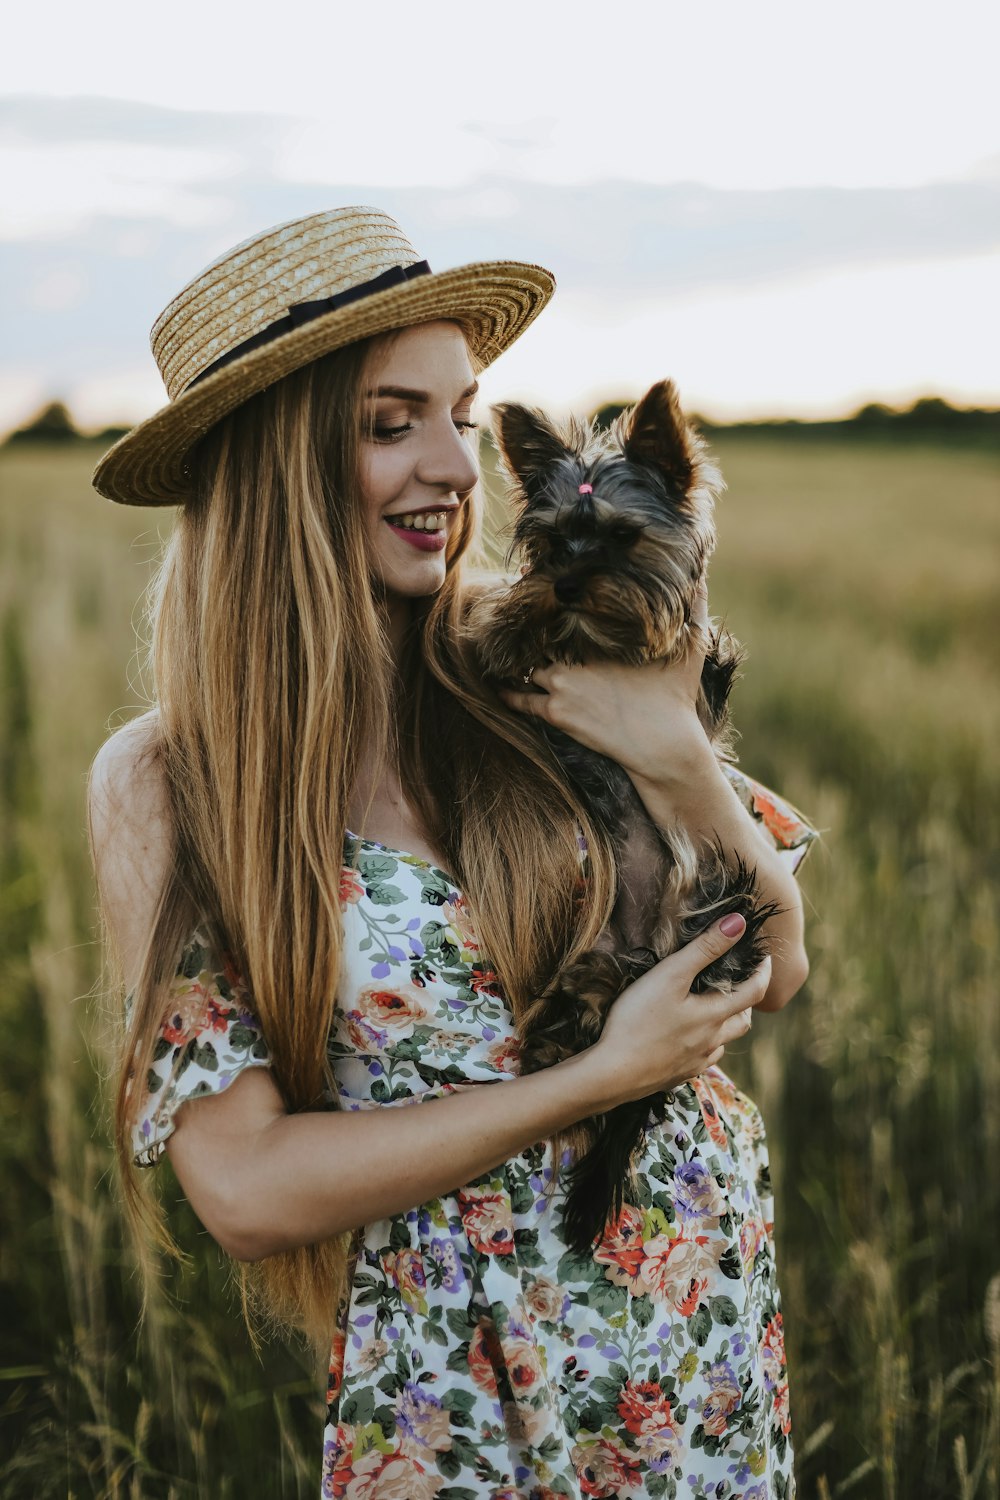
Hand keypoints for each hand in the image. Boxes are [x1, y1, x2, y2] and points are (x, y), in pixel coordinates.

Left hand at [498, 578, 712, 783]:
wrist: (664, 745)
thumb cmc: (676, 698)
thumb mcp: (691, 647)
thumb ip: (695, 608)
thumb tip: (701, 579)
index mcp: (604, 636)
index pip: (569, 608)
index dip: (553, 594)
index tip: (537, 573)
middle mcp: (577, 657)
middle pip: (542, 633)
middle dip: (531, 624)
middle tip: (515, 611)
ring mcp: (563, 685)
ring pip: (529, 664)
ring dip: (518, 657)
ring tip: (505, 647)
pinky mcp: (557, 714)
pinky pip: (522, 699)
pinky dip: (509, 691)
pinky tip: (498, 685)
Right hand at [586, 914, 771, 1108]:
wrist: (612, 1074)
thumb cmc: (638, 1020)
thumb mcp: (670, 975)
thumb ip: (704, 949)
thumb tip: (738, 923)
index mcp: (713, 1016)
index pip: (753, 992)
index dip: (762, 972)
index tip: (764, 958)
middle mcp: (710, 1042)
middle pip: (742, 1023)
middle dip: (747, 1003)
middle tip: (741, 985)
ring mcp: (693, 1063)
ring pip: (721, 1044)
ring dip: (724, 1027)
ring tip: (713, 1012)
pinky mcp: (675, 1076)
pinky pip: (699, 1061)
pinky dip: (702, 1047)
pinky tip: (687, 1041)